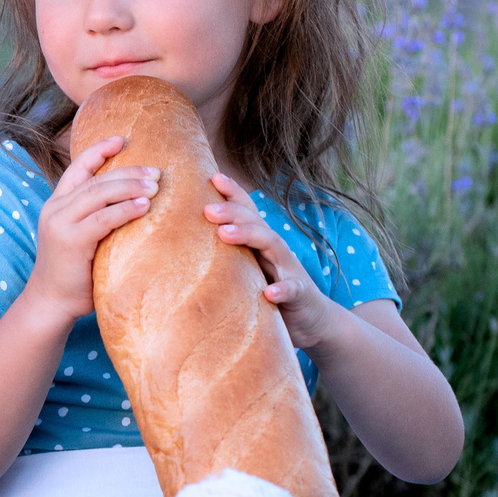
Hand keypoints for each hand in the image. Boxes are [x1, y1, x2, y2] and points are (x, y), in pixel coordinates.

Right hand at [22, 136, 158, 325]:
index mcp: (57, 204)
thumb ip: (97, 219)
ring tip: (155, 184)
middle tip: (156, 171)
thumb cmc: (73, 273)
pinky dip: (126, 209)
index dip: (99, 151)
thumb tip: (136, 205)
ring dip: (130, 186)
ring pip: (99, 194)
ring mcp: (60, 223)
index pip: (78, 169)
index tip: (121, 139)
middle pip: (96, 180)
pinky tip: (145, 205)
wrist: (50, 302)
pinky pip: (103, 219)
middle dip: (128, 172)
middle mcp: (56, 209)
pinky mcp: (70, 240)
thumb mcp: (81, 237)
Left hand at [207, 172, 344, 351]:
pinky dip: (281, 289)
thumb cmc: (271, 291)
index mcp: (260, 243)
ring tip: (224, 233)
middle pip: (255, 223)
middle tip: (206, 209)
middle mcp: (275, 250)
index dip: (233, 193)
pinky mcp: (300, 294)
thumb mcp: (248, 270)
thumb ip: (227, 256)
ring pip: (272, 245)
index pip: (247, 212)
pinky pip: (291, 290)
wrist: (312, 319)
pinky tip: (268, 292)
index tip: (212, 177)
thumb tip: (185, 247)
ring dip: (248, 236)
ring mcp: (289, 270)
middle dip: (231, 212)